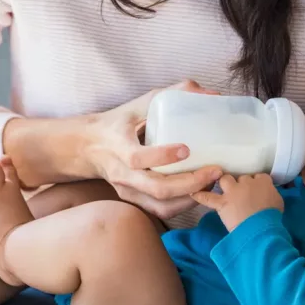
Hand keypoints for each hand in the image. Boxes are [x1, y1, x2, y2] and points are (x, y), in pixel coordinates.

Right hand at [84, 80, 222, 218]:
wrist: (89, 147)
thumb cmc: (119, 123)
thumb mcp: (140, 103)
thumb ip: (173, 93)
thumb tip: (212, 93)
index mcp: (118, 146)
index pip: (137, 158)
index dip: (162, 156)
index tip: (187, 149)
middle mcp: (122, 173)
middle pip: (157, 188)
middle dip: (191, 183)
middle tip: (215, 171)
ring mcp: (128, 190)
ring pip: (162, 205)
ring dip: (191, 197)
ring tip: (212, 182)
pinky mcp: (134, 201)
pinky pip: (161, 210)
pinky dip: (184, 205)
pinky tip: (199, 191)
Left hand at [192, 174, 283, 230]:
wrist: (261, 228)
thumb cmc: (272, 217)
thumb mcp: (278, 202)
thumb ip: (271, 194)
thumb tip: (266, 194)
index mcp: (262, 181)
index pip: (258, 176)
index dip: (256, 183)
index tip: (256, 190)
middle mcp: (246, 182)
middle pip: (241, 177)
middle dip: (241, 183)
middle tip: (242, 193)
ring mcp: (233, 191)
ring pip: (225, 180)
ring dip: (224, 183)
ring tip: (224, 189)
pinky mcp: (222, 203)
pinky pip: (208, 197)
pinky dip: (200, 196)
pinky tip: (193, 193)